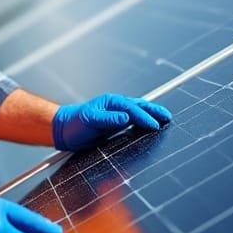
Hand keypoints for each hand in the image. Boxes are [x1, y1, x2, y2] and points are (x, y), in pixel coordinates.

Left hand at [52, 94, 171, 150]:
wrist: (64, 130)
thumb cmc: (75, 124)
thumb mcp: (89, 121)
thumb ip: (108, 120)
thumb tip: (126, 118)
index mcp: (111, 102)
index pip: (132, 109)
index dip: (144, 117)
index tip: (155, 125)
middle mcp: (116, 106)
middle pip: (140, 107)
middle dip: (154, 111)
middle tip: (168, 117)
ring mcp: (117, 114)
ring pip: (139, 112)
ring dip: (152, 115)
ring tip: (165, 120)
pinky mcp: (116, 124)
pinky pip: (134, 121)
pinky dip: (144, 122)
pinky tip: (151, 129)